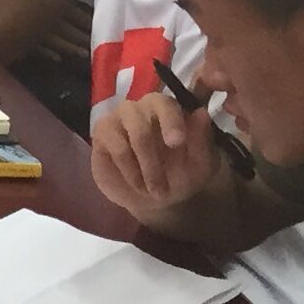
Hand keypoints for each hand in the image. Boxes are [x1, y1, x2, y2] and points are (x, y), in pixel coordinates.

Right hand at [87, 87, 223, 220]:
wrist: (155, 199)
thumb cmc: (180, 176)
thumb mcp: (201, 165)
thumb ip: (202, 140)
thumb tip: (201, 113)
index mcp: (167, 109)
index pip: (165, 104)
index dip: (171, 121)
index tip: (177, 142)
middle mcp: (139, 108)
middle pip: (141, 123)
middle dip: (153, 161)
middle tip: (163, 189)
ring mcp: (117, 119)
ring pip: (127, 136)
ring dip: (143, 168)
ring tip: (153, 190)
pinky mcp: (102, 134)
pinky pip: (114, 147)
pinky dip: (128, 170)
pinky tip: (137, 183)